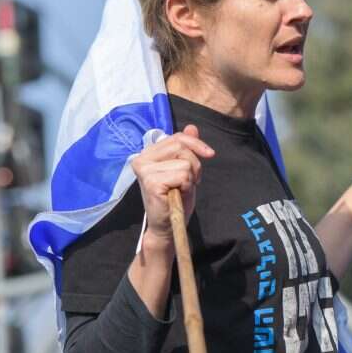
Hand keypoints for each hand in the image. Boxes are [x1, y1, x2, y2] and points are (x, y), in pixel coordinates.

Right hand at [130, 124, 214, 244]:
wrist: (167, 226)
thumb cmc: (175, 198)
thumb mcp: (184, 169)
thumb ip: (186, 148)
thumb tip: (191, 126)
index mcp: (148, 153)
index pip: (177, 137)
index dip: (197, 144)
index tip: (210, 154)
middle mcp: (141, 158)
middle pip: (182, 146)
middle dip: (195, 164)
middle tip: (190, 181)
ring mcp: (144, 170)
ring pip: (185, 161)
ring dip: (191, 177)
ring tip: (181, 189)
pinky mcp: (151, 181)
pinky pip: (183, 174)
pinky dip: (187, 185)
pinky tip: (177, 194)